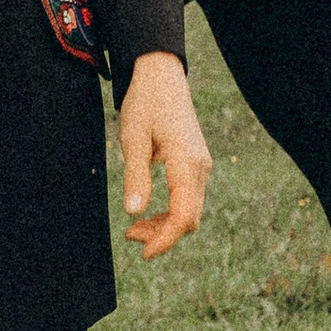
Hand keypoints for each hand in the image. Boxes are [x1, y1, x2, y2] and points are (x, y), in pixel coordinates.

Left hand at [117, 52, 211, 258]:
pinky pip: (188, 197)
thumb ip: (135, 177)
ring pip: (189, 210)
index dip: (165, 239)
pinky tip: (148, 212)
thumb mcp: (133, 139)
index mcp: (187, 162)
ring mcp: (201, 165)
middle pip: (189, 218)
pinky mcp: (195, 164)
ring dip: (165, 225)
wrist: (161, 76)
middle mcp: (200, 167)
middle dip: (162, 235)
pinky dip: (170, 211)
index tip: (145, 254)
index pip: (183, 215)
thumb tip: (133, 214)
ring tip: (134, 229)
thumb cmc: (145, 103)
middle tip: (130, 237)